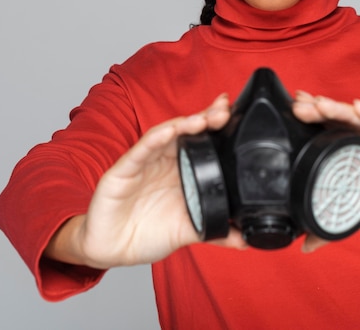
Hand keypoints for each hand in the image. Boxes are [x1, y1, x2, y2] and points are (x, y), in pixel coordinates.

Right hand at [44, 94, 246, 268]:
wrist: (112, 250)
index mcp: (182, 169)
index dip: (218, 126)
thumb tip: (247, 239)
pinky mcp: (124, 171)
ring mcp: (145, 162)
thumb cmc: (147, 231)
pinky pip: (140, 151)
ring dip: (185, 124)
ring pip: (166, 135)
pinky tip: (169, 131)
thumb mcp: (188, 230)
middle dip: (206, 117)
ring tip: (203, 119)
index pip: (203, 141)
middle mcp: (165, 160)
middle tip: (224, 109)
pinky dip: (155, 139)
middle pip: (187, 131)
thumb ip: (216, 231)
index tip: (234, 114)